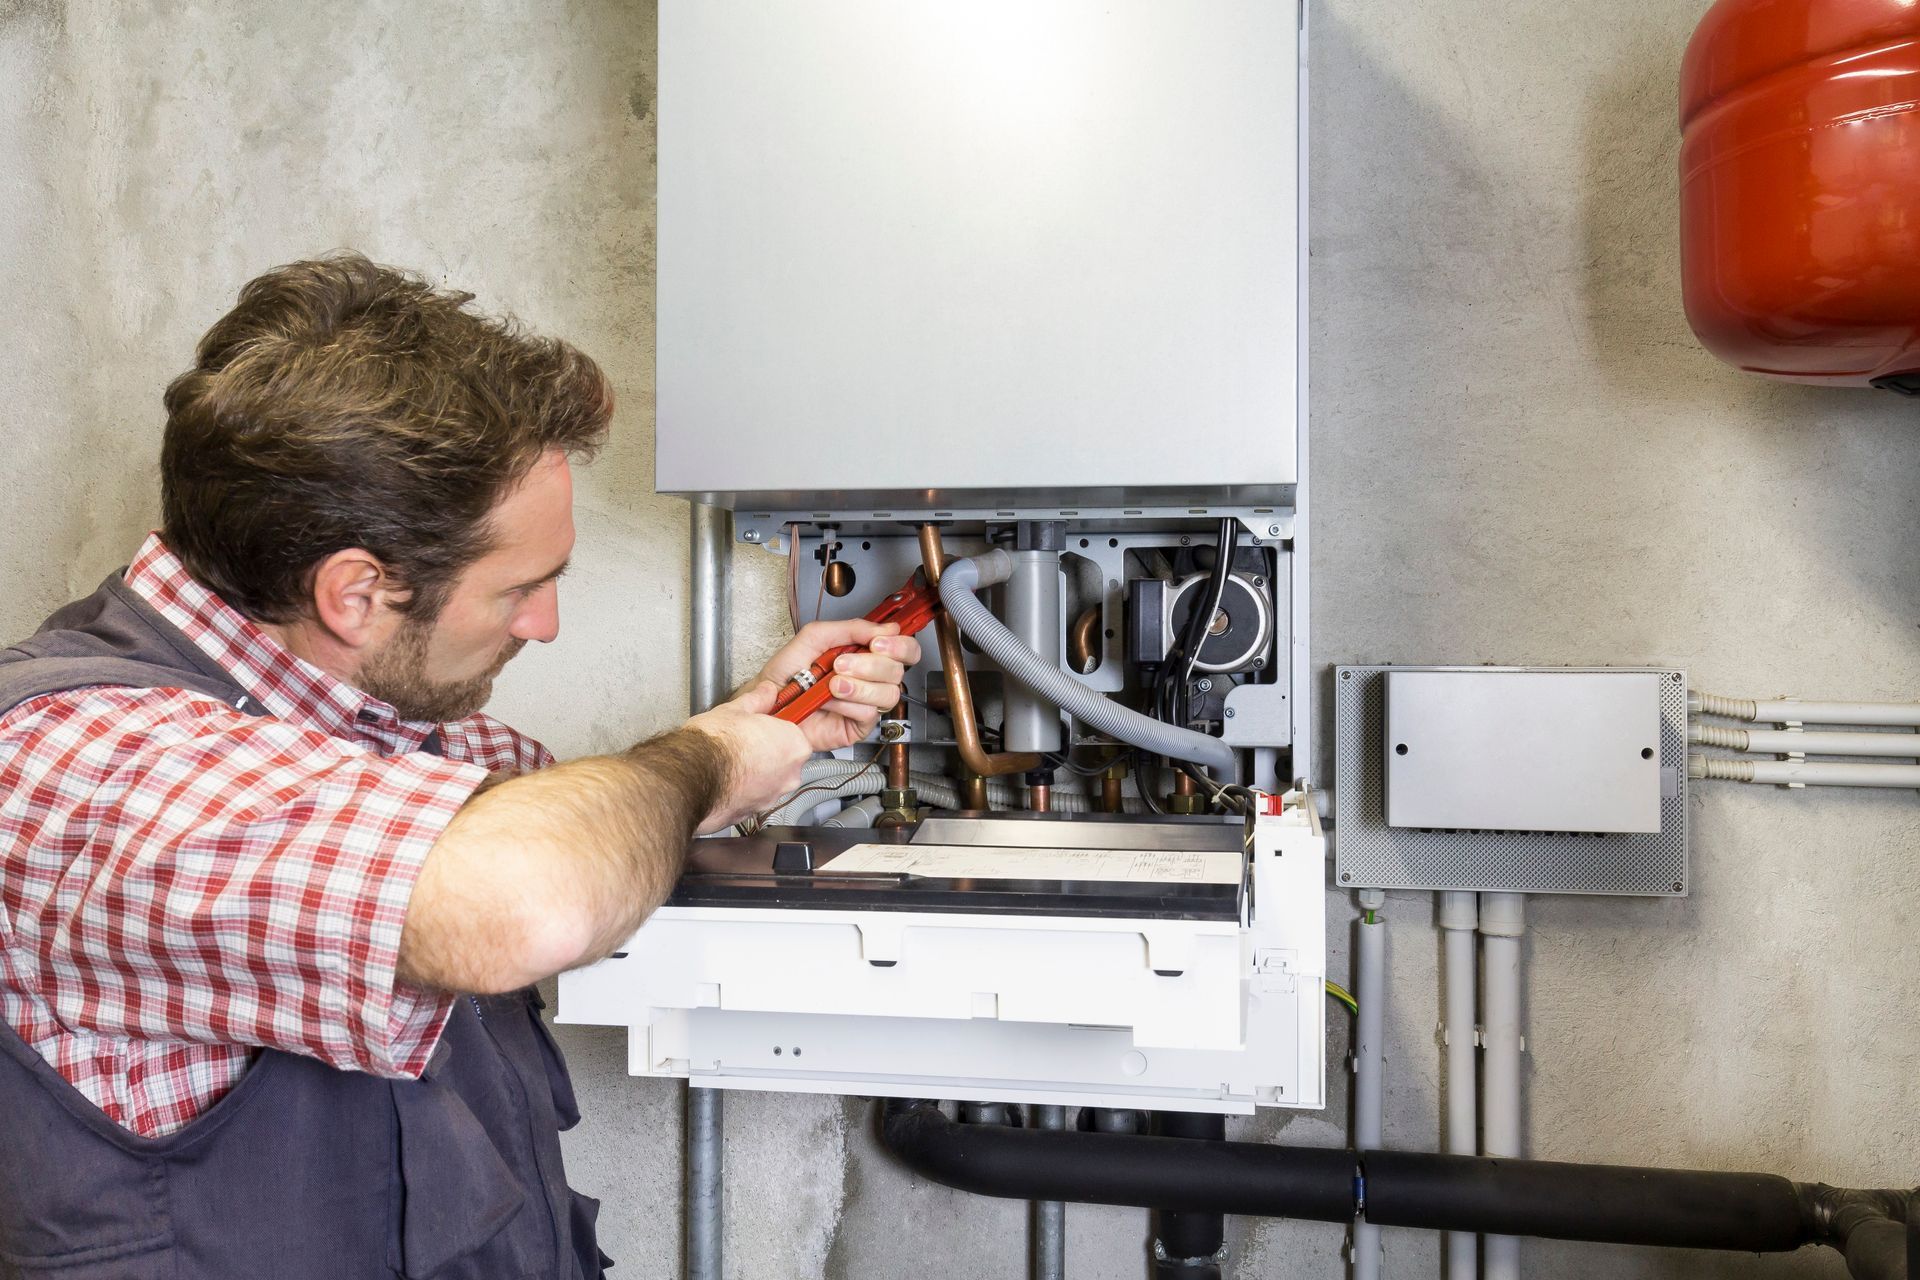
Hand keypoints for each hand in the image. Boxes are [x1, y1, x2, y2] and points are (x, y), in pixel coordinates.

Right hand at [686, 684, 812, 832]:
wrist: (691, 776)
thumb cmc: (715, 744)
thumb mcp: (736, 710)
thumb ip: (757, 700)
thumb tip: (767, 692)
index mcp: (794, 746)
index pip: (794, 735)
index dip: (776, 730)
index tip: (763, 727)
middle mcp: (790, 776)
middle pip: (785, 761)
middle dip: (768, 753)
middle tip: (744, 742)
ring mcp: (772, 797)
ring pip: (769, 782)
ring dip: (756, 773)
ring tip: (731, 761)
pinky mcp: (752, 813)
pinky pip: (752, 797)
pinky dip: (742, 790)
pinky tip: (726, 779)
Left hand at [751, 618, 923, 751]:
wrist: (767, 702)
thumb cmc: (786, 673)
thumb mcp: (815, 637)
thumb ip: (851, 628)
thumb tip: (886, 628)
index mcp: (865, 654)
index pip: (903, 648)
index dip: (899, 645)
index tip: (878, 643)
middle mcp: (870, 678)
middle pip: (897, 670)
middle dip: (871, 665)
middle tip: (843, 663)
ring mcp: (865, 702)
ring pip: (888, 694)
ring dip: (858, 686)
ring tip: (832, 684)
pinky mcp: (858, 725)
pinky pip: (869, 713)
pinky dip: (847, 704)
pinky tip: (829, 701)